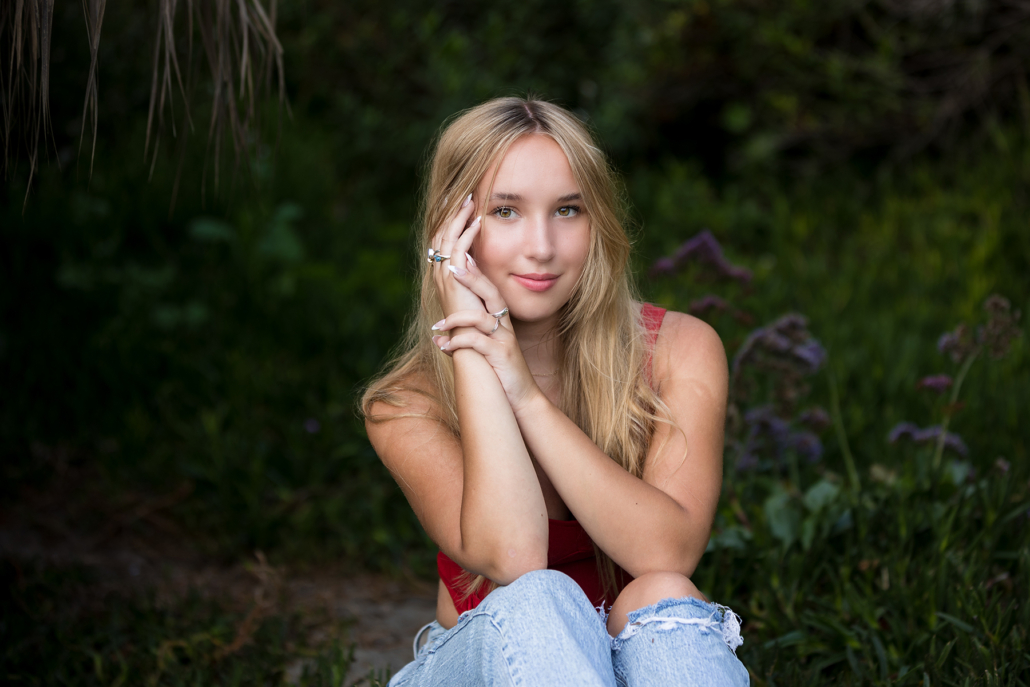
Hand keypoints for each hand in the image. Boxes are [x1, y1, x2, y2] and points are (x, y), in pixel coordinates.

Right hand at [431, 194, 483, 316]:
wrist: (473, 341)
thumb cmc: (478, 320)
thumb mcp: (474, 290)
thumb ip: (472, 273)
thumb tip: (474, 257)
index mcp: (443, 273)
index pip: (442, 239)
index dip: (448, 220)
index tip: (458, 202)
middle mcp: (439, 272)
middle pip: (441, 233)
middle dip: (451, 212)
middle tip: (462, 193)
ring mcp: (444, 275)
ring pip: (448, 238)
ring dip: (459, 218)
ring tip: (470, 201)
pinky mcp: (454, 280)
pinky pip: (458, 250)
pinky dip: (467, 234)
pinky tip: (477, 222)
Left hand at [431, 258, 542, 413]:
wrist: (520, 397)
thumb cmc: (499, 370)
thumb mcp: (487, 346)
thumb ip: (471, 331)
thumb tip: (446, 324)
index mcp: (501, 320)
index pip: (489, 289)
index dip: (476, 273)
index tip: (459, 258)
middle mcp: (505, 326)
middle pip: (491, 294)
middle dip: (472, 279)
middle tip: (452, 269)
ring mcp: (504, 340)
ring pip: (481, 318)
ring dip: (456, 320)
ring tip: (437, 326)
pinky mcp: (501, 356)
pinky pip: (478, 343)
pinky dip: (458, 343)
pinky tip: (444, 348)